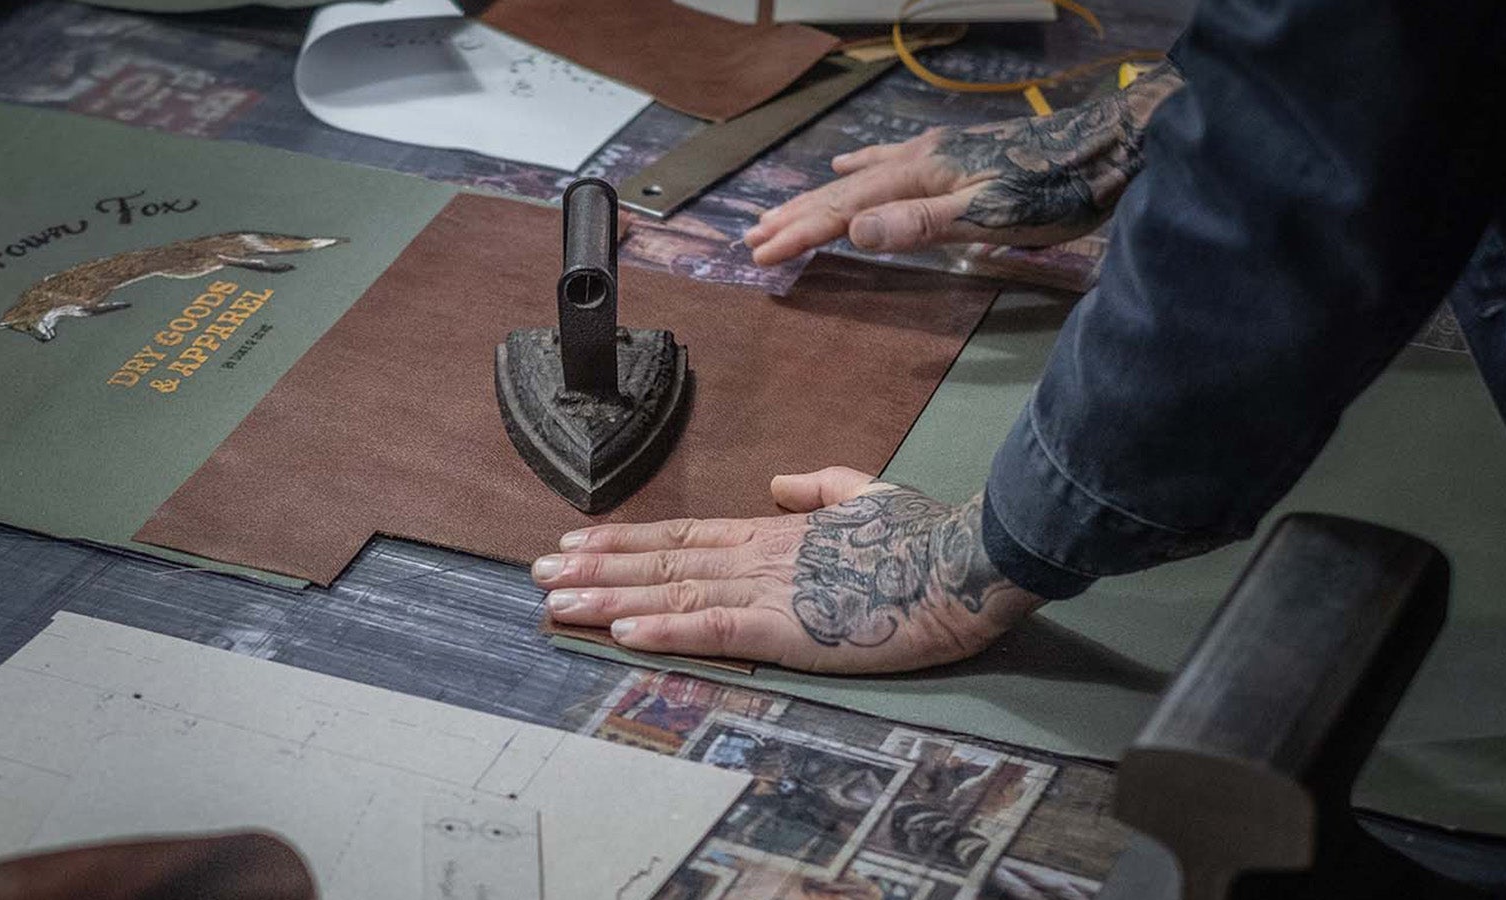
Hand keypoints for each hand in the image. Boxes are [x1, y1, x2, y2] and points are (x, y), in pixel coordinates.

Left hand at [534, 466, 1042, 673]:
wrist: (969, 557)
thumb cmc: (927, 535)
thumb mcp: (867, 496)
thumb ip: (817, 489)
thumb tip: (777, 486)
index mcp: (776, 534)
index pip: (683, 535)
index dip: (626, 541)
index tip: (576, 542)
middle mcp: (760, 558)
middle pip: (662, 562)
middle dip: (595, 568)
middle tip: (537, 572)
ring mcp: (772, 591)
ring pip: (673, 591)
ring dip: (609, 598)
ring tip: (555, 601)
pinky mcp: (791, 628)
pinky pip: (716, 628)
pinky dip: (666, 628)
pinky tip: (622, 631)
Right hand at [742, 66, 1182, 265]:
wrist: (1111, 147)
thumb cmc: (1056, 190)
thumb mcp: (989, 216)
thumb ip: (919, 225)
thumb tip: (853, 232)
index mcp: (919, 176)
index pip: (844, 210)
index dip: (802, 233)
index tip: (761, 255)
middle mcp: (919, 159)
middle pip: (843, 192)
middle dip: (796, 218)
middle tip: (752, 240)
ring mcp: (937, 154)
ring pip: (862, 177)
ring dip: (819, 198)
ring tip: (783, 212)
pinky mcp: (958, 154)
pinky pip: (890, 160)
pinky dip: (860, 167)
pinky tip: (847, 163)